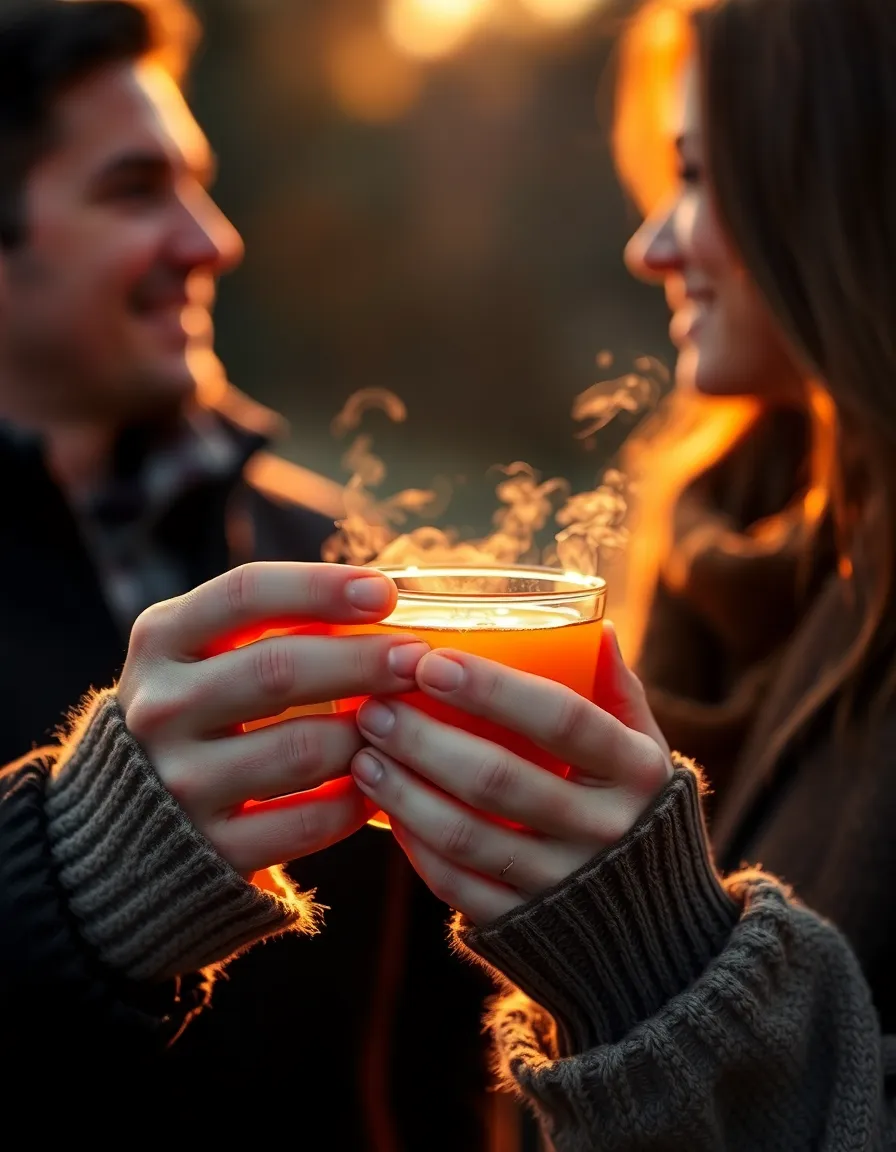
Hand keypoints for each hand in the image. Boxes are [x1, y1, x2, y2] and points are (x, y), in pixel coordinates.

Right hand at [117, 562, 427, 873]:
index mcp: (161, 639)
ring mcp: (179, 784)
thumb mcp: (206, 652)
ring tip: (408, 721)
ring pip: (303, 749)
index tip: (386, 592)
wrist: (132, 821)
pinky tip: (381, 779)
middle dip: (365, 660)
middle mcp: (160, 708)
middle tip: (420, 659)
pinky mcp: (210, 849)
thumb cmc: (202, 710)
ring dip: (370, 733)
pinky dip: (358, 798)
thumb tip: (386, 596)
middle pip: (280, 670)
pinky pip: (308, 822)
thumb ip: (273, 622)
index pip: (246, 593)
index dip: (322, 587)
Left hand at [350, 622, 671, 924]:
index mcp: (638, 772)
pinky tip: (385, 809)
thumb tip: (592, 625)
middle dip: (424, 738)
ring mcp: (564, 886)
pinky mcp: (527, 931)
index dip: (493, 688)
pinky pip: (456, 885)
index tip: (432, 661)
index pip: (562, 718)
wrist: (653, 932)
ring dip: (404, 791)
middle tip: (375, 707)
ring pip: (466, 836)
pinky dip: (414, 844)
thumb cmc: (632, 810)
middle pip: (499, 778)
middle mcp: (607, 832)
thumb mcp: (644, 750)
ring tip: (363, 754)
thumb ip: (615, 691)